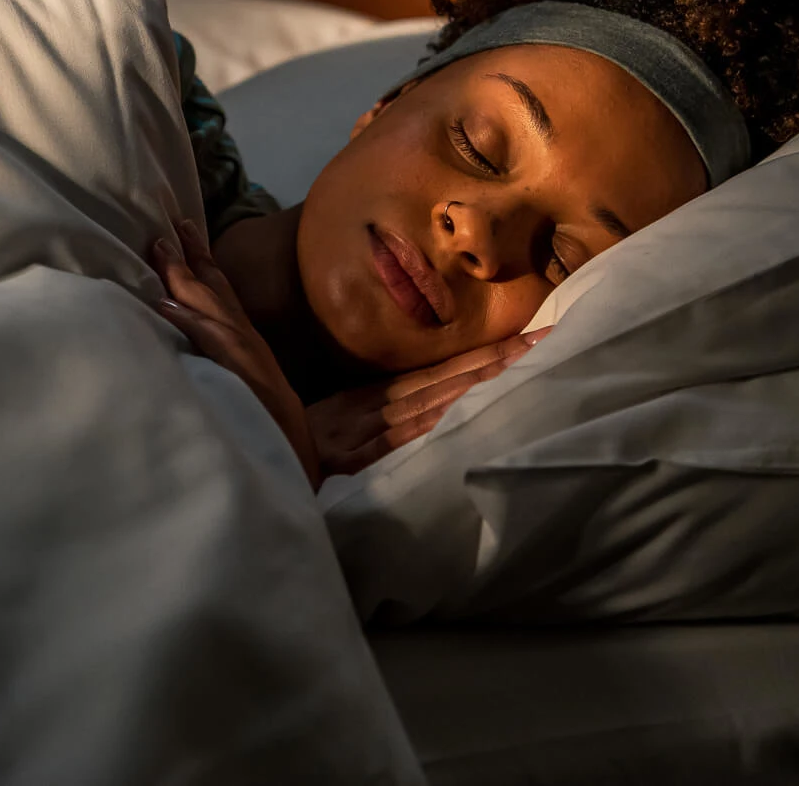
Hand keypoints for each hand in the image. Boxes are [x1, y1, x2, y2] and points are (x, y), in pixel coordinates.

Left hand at [151, 219, 322, 487]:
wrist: (294, 458)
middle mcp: (244, 339)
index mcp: (242, 340)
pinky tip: (166, 306)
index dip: (198, 258)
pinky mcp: (238, 374)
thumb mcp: (239, 382)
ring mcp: (242, 354)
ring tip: (159, 246)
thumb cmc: (263, 424)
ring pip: (209, 305)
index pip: (217, 291)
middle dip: (188, 253)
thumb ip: (219, 357)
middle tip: (163, 221)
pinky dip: (190, 322)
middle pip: (212, 287)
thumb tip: (188, 335)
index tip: (178, 228)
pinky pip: (212, 343)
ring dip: (183, 275)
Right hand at [306, 328, 548, 479]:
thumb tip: (428, 404)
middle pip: (447, 380)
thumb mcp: (339, 418)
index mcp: (377, 394)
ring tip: (522, 363)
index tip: (526, 340)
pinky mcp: (352, 460)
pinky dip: (430, 425)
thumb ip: (378, 412)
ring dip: (477, 382)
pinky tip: (461, 412)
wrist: (254, 447)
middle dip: (496, 360)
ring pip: (433, 402)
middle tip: (545, 339)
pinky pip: (398, 440)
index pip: (441, 371)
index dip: (484, 356)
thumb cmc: (299, 441)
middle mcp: (379, 406)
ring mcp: (368, 431)